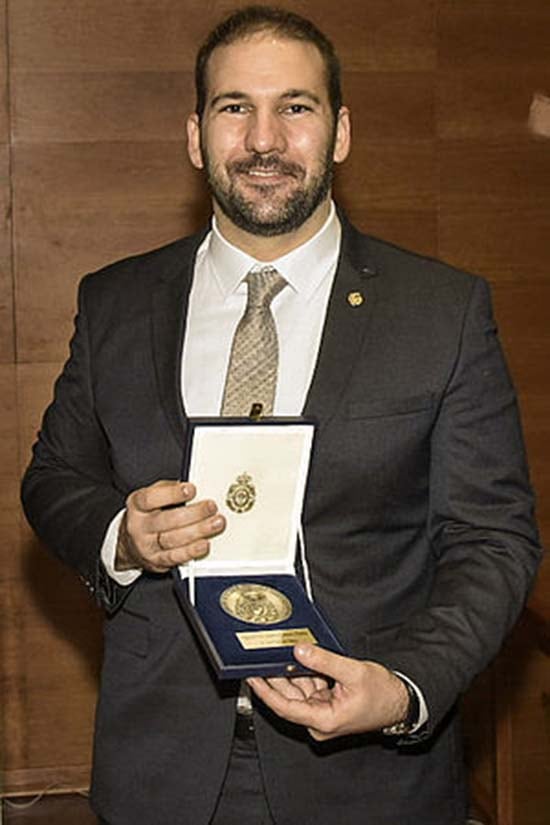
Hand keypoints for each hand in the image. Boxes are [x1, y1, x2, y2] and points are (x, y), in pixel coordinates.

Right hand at [115, 480, 224, 572]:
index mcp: (137, 505)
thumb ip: (169, 489)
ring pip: (174, 539)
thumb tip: (192, 485)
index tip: (191, 489)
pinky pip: (175, 557)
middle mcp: (139, 526)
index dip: (172, 494)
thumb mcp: (152, 496)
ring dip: (198, 531)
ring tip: (216, 523)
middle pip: (167, 520)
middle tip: (211, 507)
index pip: (151, 498)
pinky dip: (191, 551)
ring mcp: (147, 546)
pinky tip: (204, 544)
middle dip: (194, 513)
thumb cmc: (148, 514)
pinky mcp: (156, 561)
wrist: (131, 544)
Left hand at [247, 644, 408, 741]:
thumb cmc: (382, 694)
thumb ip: (324, 661)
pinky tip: (300, 658)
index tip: (252, 677)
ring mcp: (322, 714)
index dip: (266, 691)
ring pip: (298, 691)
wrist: (401, 702)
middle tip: (262, 658)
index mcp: (323, 721)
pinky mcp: (327, 706)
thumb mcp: (353, 672)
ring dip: (291, 672)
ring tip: (279, 653)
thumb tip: (299, 650)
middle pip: (289, 698)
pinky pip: (309, 688)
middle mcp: (320, 721)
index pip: (284, 707)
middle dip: (277, 677)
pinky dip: (305, 673)